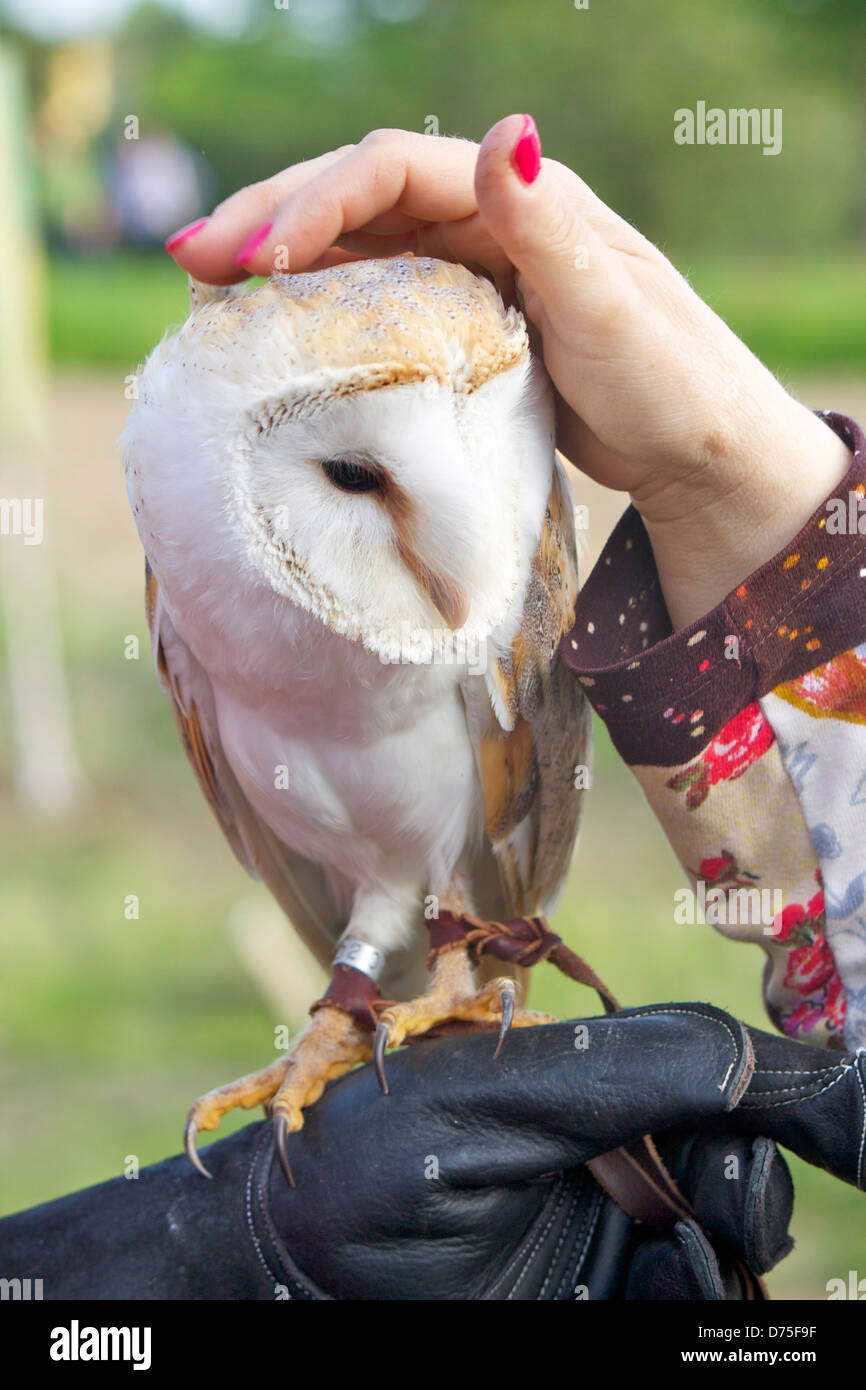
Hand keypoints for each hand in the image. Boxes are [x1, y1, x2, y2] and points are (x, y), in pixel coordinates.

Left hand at [8, 1002, 861, 1300]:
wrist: (285, 1283)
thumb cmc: (372, 1162)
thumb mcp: (512, 1094)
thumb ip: (651, 1067)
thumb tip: (800, 1065)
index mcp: (590, 1076)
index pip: (724, 1069)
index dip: (810, 1094)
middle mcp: (611, 1148)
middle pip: (744, 1155)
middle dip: (752, 1179)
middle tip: (714, 1204)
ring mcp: (610, 1231)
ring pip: (734, 1240)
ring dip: (730, 1248)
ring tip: (676, 1258)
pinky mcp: (601, 1298)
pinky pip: (695, 1301)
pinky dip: (699, 1299)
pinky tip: (659, 1288)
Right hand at [166, 118, 851, 626]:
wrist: (699, 451)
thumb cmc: (670, 380)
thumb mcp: (610, 306)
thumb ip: (550, 228)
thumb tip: (502, 135)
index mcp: (522, 197)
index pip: (390, 170)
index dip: (315, 202)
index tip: (259, 259)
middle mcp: (487, 220)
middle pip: (355, 199)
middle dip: (269, 223)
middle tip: (188, 260)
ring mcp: (472, 273)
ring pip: (355, 249)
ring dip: (280, 267)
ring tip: (207, 297)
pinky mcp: (464, 326)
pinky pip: (375, 303)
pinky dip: (321, 312)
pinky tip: (278, 336)